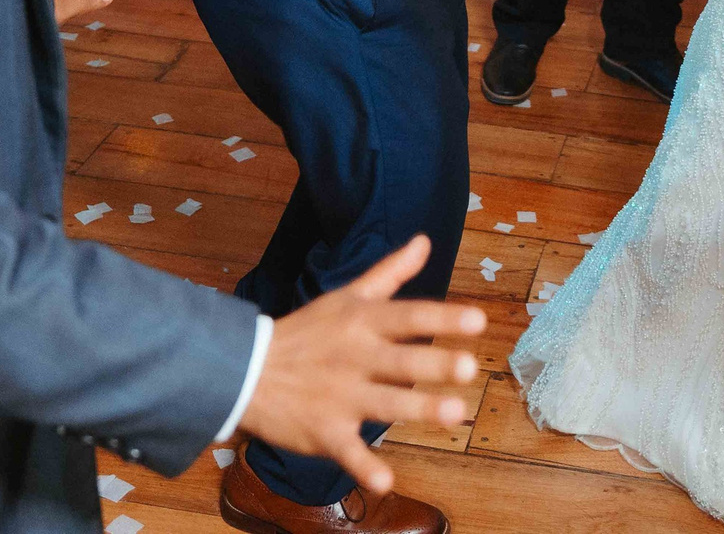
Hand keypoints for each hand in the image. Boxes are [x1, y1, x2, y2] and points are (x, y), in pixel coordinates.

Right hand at [236, 236, 486, 499]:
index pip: (409, 317)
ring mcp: (340, 396)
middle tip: (469, 367)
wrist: (246, 371)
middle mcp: (355, 357)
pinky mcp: (324, 431)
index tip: (478, 321)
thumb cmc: (307, 331)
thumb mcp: (348, 296)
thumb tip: (425, 241)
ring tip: (453, 414)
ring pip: (385, 403)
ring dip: (417, 409)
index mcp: (363, 323)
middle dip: (434, 365)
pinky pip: (347, 451)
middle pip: (402, 361)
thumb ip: (390, 272)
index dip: (443, 319)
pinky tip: (384, 482)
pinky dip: (363, 467)